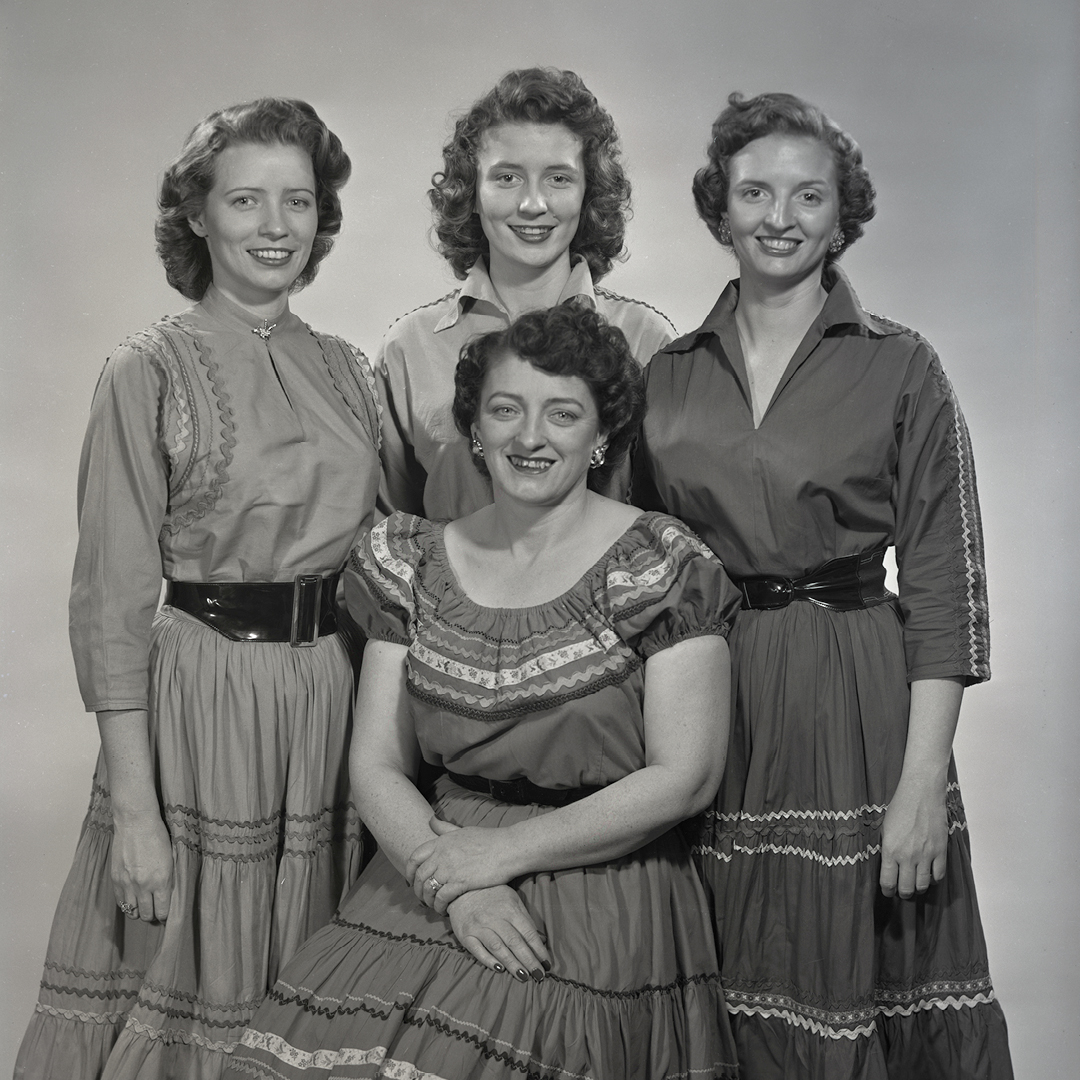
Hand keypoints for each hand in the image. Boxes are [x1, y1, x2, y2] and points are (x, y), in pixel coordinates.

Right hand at [110, 808, 173, 921]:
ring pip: (132, 911)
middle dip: (153, 915)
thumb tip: (167, 895)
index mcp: (162, 880)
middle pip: (147, 914)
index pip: (163, 911)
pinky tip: (132, 900)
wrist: (136, 822)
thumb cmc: (157, 836)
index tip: (166, 913)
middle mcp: (144, 885)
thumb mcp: (171, 858)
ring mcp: (128, 883)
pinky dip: (126, 904)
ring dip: (139, 911)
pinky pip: (120, 901)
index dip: (165, 915)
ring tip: (143, 907)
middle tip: (156, 911)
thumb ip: (169, 878)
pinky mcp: (116, 879)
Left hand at [406, 817, 514, 914]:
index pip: (414, 857)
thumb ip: (444, 828)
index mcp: (441, 841)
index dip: (409, 871)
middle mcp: (442, 854)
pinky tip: (444, 910)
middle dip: (417, 890)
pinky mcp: (461, 882)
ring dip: (428, 901)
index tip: (411, 880)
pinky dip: (440, 906)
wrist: (508, 848)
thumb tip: (431, 820)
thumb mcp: (462, 830)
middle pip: (419, 876)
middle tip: (422, 898)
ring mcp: (450, 868)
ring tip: (433, 906)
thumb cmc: (488, 839)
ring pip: (428, 889)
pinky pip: (442, 898)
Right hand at [447, 886, 550, 980]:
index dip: (538, 949)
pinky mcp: (465, 935)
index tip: (547, 963)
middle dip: (528, 960)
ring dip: (512, 964)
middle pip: (514, 942)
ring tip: (524, 977)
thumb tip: (541, 939)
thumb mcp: (512, 899)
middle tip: (539, 975)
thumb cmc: (492, 895)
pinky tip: (500, 970)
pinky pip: (478, 950)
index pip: (527, 932)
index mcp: (509, 909)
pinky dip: (489, 961)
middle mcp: (494, 918)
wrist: (462, 889)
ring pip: (498, 948)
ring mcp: (478, 926)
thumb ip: (525, 919)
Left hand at [879, 780, 947, 899]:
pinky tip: (929, 875)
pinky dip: (934, 880)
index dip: (887, 891)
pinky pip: (939, 876)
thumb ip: (886, 848)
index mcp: (890, 850)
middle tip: (902, 891)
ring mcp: (926, 855)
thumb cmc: (900, 806)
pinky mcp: (940, 851)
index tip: (888, 891)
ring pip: (923, 885)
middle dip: (903, 893)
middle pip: (906, 888)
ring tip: (915, 885)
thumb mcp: (885, 827)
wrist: (921, 793)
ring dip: (918, 888)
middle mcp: (908, 856)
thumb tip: (886, 865)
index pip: (888, 882)